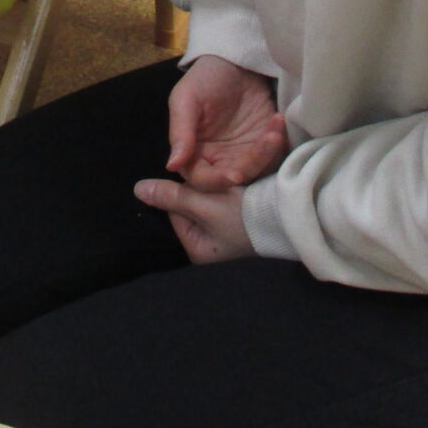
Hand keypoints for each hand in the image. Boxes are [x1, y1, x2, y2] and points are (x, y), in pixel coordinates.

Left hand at [133, 178, 253, 263]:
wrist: (290, 215)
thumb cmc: (243, 216)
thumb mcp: (205, 204)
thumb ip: (172, 196)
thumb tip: (138, 190)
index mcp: (197, 249)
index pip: (175, 210)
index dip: (183, 189)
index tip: (199, 179)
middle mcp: (209, 244)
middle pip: (190, 206)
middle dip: (199, 189)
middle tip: (214, 178)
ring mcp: (226, 233)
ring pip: (207, 200)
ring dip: (214, 187)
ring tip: (227, 178)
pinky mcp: (241, 219)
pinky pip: (223, 200)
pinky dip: (227, 190)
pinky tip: (236, 182)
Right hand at [167, 54, 286, 190]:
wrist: (235, 61)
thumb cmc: (205, 78)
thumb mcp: (186, 98)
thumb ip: (180, 132)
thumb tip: (172, 165)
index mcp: (195, 154)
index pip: (203, 180)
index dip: (217, 181)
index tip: (235, 175)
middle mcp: (220, 160)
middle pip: (235, 179)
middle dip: (252, 165)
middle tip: (267, 142)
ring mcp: (245, 154)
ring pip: (258, 171)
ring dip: (269, 154)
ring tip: (275, 130)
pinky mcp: (266, 146)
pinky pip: (276, 157)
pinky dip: (280, 145)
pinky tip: (278, 121)